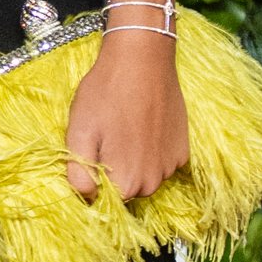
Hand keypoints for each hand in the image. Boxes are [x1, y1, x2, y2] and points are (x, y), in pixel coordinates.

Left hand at [64, 33, 188, 201]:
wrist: (143, 59)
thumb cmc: (106, 93)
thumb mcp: (78, 131)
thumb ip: (78, 173)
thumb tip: (85, 198)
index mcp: (125, 182)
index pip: (104, 201)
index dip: (93, 181)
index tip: (90, 155)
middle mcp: (152, 182)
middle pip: (125, 191)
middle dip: (112, 172)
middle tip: (105, 137)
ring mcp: (171, 166)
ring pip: (143, 177)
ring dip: (132, 161)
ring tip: (123, 129)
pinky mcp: (183, 150)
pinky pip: (160, 163)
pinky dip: (151, 151)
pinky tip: (142, 126)